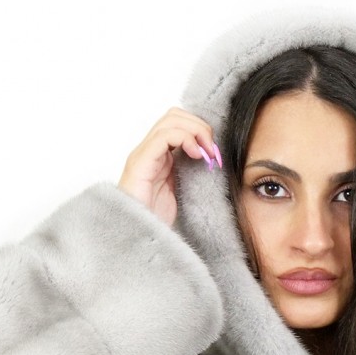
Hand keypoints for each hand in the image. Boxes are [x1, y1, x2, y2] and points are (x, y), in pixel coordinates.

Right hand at [117, 107, 222, 227]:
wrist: (140, 239)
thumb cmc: (158, 222)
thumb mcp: (182, 192)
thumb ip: (192, 173)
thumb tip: (213, 161)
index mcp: (159, 157)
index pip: (178, 123)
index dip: (200, 129)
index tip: (215, 152)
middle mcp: (149, 152)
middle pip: (174, 116)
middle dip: (199, 126)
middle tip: (213, 150)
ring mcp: (143, 155)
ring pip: (170, 120)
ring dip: (195, 130)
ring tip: (207, 152)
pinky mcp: (140, 163)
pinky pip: (162, 136)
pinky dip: (184, 138)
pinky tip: (196, 155)